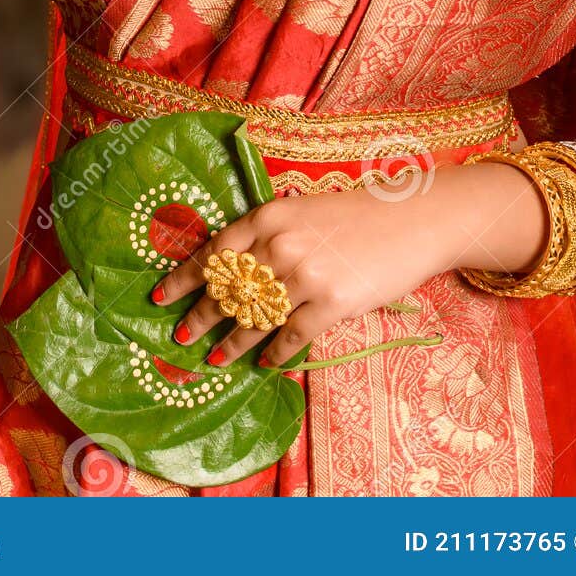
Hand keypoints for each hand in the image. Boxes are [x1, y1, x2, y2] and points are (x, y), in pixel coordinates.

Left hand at [152, 185, 443, 370]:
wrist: (413, 220)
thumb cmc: (357, 214)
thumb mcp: (304, 211)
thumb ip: (269, 234)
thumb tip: (233, 268)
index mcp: (270, 216)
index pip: (215, 251)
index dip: (185, 276)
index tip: (162, 295)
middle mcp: (281, 245)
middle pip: (229, 289)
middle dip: (202, 316)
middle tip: (182, 335)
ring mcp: (307, 276)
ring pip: (256, 319)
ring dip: (233, 343)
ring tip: (215, 359)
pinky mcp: (333, 304)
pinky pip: (292, 337)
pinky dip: (275, 354)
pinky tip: (265, 364)